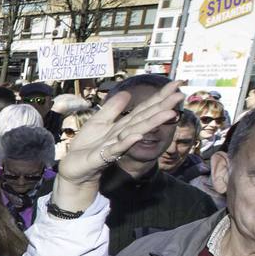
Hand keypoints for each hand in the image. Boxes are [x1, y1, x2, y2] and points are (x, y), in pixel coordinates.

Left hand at [57, 80, 183, 185]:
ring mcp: (113, 147)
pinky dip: (127, 142)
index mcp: (122, 126)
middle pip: (144, 119)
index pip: (143, 109)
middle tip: (180, 95)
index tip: (175, 85)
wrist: (74, 169)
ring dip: (152, 123)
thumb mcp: (98, 122)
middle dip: (162, 108)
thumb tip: (127, 93)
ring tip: (169, 113)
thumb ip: (112, 109)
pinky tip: (138, 135)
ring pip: (135, 132)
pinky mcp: (101, 158)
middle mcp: (122, 135)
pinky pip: (115, 149)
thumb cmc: (87, 147)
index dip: (158, 97)